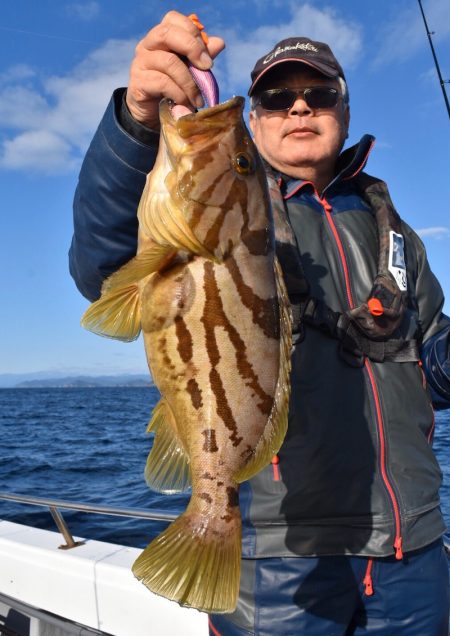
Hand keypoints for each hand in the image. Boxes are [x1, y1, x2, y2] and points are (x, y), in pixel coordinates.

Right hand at [126, 11, 224, 129]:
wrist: (153, 113)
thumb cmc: (173, 88)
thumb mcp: (190, 71)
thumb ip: (201, 57)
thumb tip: (219, 43)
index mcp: (160, 37)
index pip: (173, 19)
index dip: (193, 32)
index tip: (208, 55)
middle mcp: (147, 45)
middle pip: (167, 33)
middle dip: (192, 48)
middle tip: (207, 67)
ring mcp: (140, 63)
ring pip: (169, 62)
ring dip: (189, 83)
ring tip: (198, 100)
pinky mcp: (139, 83)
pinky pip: (163, 83)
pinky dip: (180, 94)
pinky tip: (186, 105)